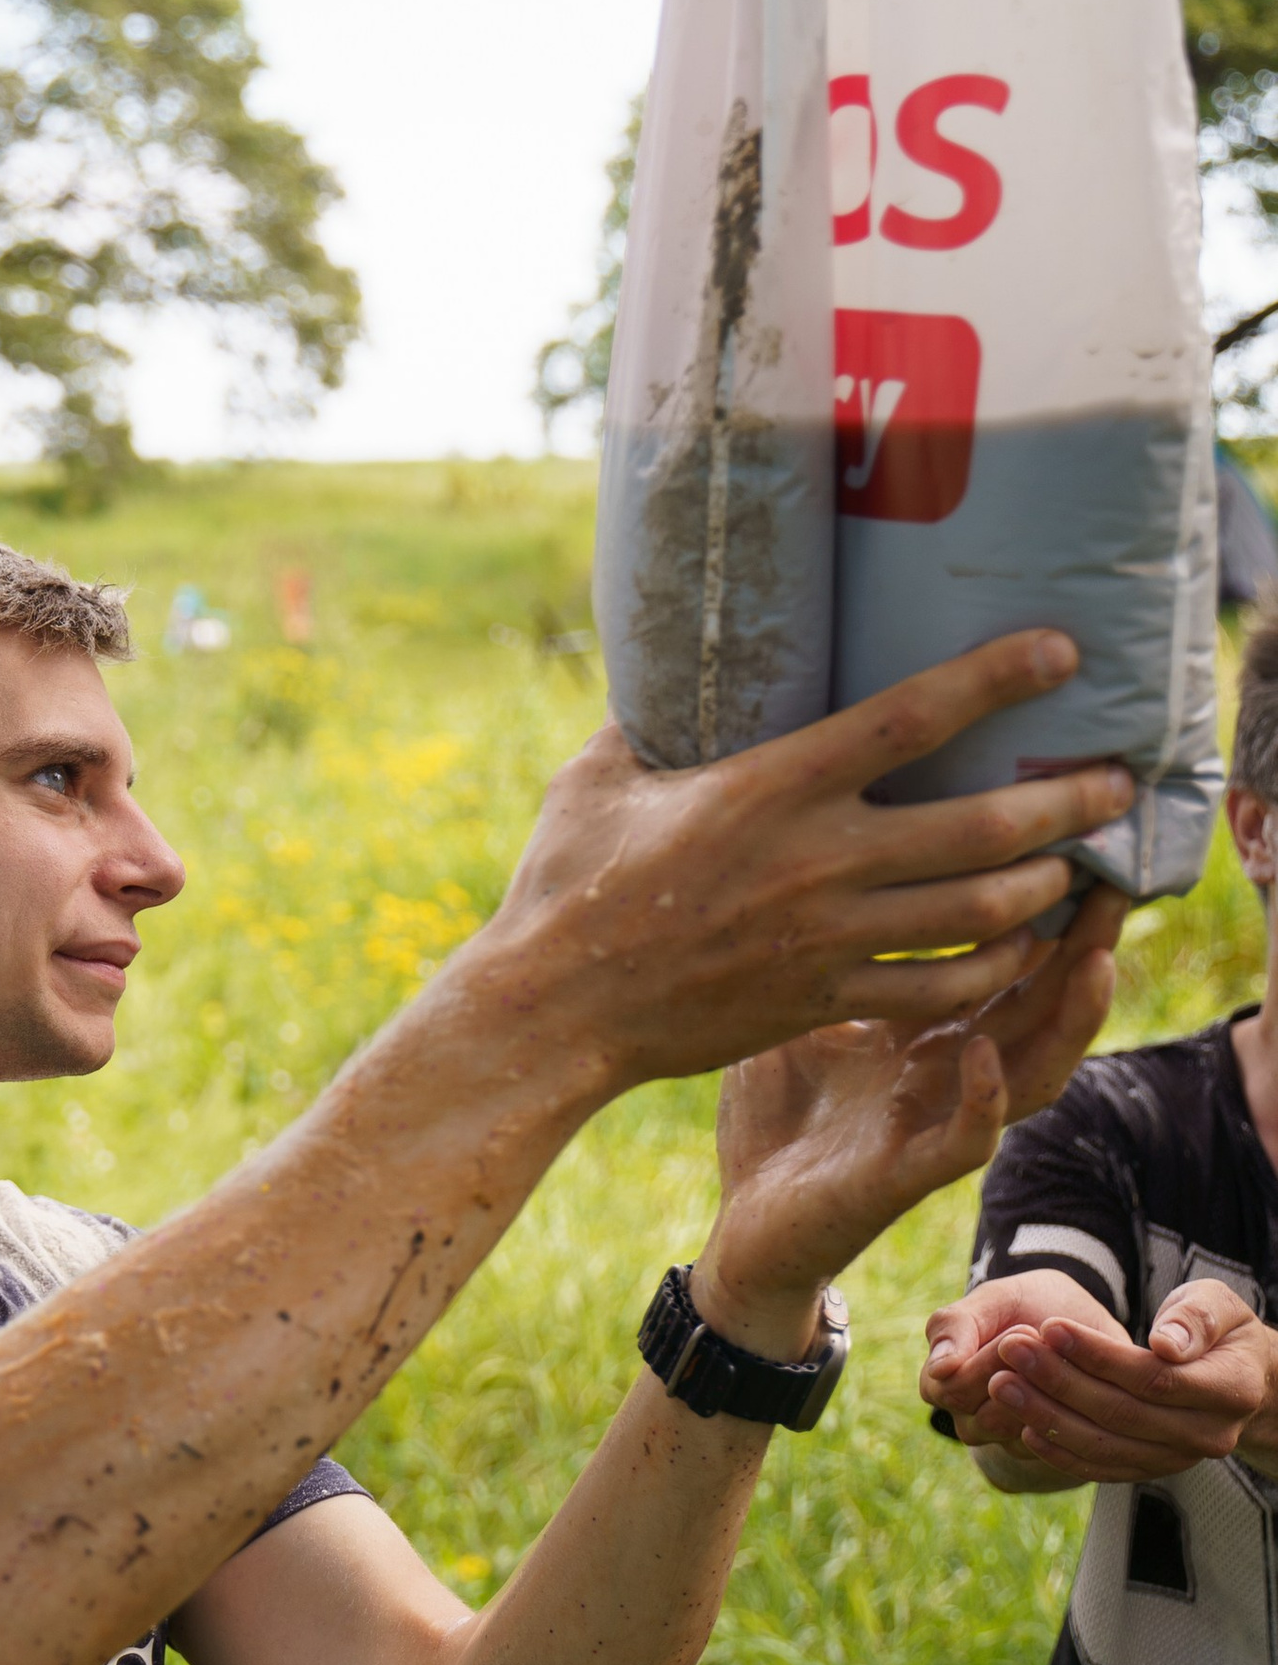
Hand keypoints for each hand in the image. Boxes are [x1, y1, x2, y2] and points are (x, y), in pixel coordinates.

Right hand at [487, 631, 1135, 1094]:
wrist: (551, 1011)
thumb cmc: (563, 883)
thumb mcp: (595, 779)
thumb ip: (648, 724)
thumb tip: (670, 670)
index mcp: (767, 788)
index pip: (909, 719)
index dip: (995, 679)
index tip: (1059, 652)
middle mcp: (814, 862)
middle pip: (978, 827)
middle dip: (1063, 801)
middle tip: (1113, 782)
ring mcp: (825, 940)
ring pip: (976, 914)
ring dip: (1043, 886)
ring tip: (1075, 865)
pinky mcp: (820, 999)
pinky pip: (937, 989)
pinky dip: (993, 968)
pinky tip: (1019, 948)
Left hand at [692, 887, 1122, 1353]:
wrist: (746, 1225)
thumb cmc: (774, 1119)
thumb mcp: (795, 1015)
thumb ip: (826, 953)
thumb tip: (816, 860)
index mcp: (924, 1029)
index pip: (1003, 963)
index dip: (1043, 910)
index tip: (1069, 842)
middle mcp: (947, 1071)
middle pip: (1039, 1005)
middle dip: (1085, 946)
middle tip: (1117, 883)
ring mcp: (936, 1122)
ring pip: (1034, 1071)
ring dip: (1069, 1020)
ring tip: (1096, 961)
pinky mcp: (908, 1174)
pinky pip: (968, 1138)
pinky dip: (983, 1098)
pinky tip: (985, 1054)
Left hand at [926, 1269, 1277, 1482]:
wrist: (1238, 1378)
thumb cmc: (1220, 1330)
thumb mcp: (1220, 1307)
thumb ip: (1196, 1318)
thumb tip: (1166, 1345)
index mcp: (1231, 1389)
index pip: (1153, 1377)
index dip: (1098, 1355)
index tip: (1049, 1326)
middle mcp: (1208, 1434)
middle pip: (1122, 1414)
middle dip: (1060, 1381)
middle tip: (1010, 1350)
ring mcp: (1178, 1458)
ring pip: (1104, 1446)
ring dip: (1047, 1417)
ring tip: (1001, 1383)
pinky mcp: (1151, 1470)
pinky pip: (1100, 1468)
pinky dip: (1060, 1451)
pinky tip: (1021, 1425)